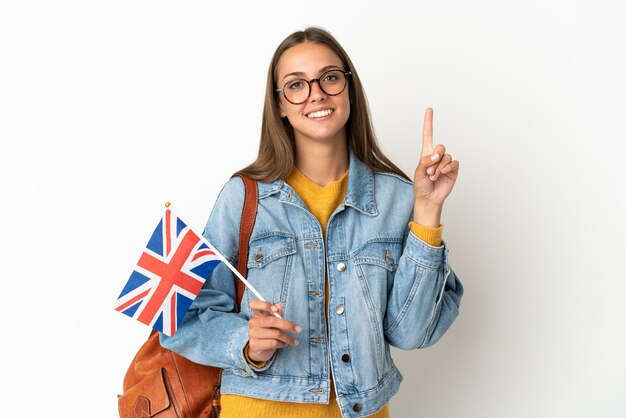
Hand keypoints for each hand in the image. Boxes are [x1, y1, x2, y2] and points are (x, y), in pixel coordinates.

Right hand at [247, 300, 300, 361]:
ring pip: (275, 334)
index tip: (276, 309)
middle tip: (298, 329)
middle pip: (272, 320)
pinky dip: (282, 344)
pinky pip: (273, 343)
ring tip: (293, 341)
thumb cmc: (268, 333)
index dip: (265, 305)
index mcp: (257, 314)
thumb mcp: (272, 323)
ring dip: (287, 338)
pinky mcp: (255, 345)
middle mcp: (253, 322)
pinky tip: (284, 344)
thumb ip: (276, 314)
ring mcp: (253, 334)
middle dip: (287, 325)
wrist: (260, 350)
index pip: (255, 304)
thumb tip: (279, 305)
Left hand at [413, 108, 458, 225]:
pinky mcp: (453, 169)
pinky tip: (442, 174)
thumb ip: (425, 161)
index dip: (429, 122)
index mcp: (426, 154)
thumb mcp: (419, 172)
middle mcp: (437, 156)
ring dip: (439, 166)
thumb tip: (436, 155)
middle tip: (429, 170)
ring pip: (446, 156)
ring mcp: (446, 163)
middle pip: (440, 147)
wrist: (429, 198)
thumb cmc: (421, 185)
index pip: (428, 135)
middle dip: (434, 159)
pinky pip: (453, 163)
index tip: (430, 110)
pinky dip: (447, 168)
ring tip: (433, 176)